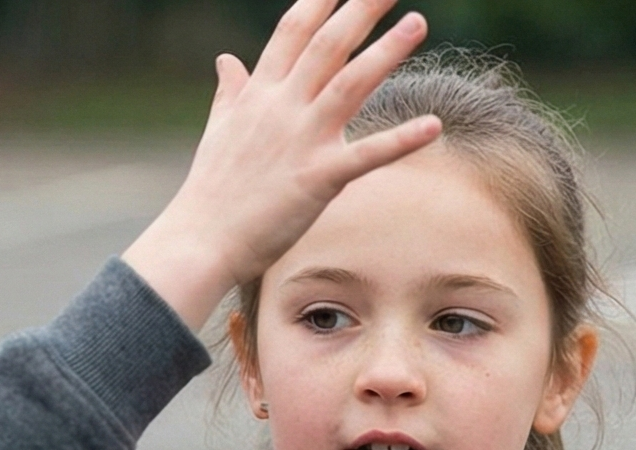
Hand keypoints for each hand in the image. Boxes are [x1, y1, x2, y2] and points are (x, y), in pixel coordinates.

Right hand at [120, 0, 440, 327]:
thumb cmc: (211, 191)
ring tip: (418, 22)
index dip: (319, 2)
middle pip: (328, 45)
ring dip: (386, 51)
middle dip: (361, 10)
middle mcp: (281, 107)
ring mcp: (301, 140)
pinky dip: (401, 140)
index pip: (292, 32)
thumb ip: (231, 91)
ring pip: (350, 84)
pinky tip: (433, 125)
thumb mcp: (219, 130)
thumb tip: (226, 59)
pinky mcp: (317, 178)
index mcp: (259, 94)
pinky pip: (366, 155)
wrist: (201, 240)